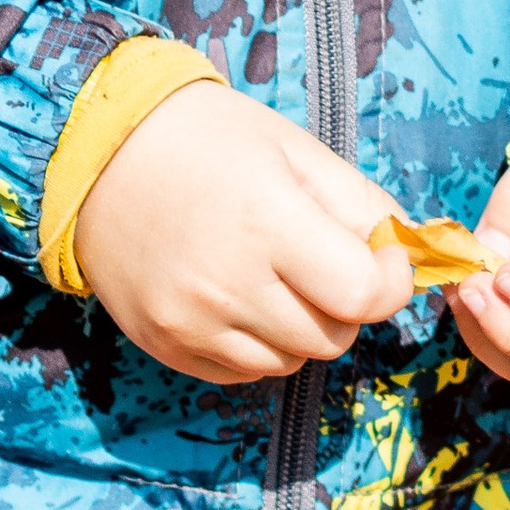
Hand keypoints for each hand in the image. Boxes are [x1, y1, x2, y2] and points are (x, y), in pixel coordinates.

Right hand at [73, 82, 412, 384]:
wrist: (99, 151)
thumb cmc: (207, 137)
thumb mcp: (293, 148)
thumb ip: (360, 203)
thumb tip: (410, 253)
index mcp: (267, 221)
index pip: (363, 295)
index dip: (388, 280)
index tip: (381, 256)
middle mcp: (228, 283)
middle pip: (332, 335)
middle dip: (344, 302)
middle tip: (319, 258)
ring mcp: (192, 322)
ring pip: (291, 362)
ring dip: (301, 327)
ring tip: (272, 273)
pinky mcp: (166, 345)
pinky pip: (242, 372)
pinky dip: (256, 344)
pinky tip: (236, 294)